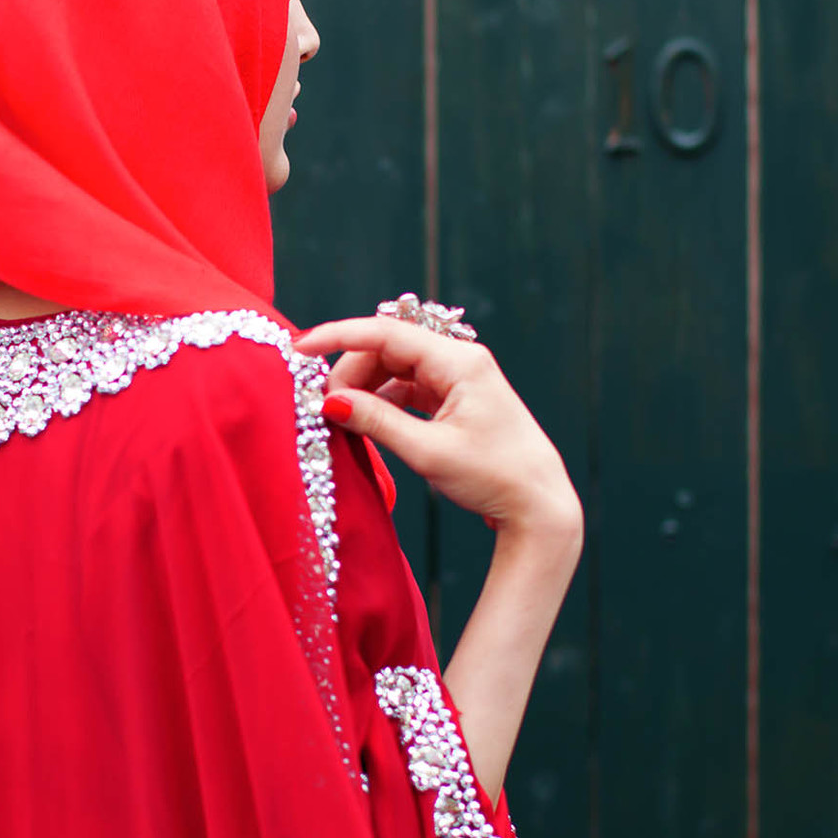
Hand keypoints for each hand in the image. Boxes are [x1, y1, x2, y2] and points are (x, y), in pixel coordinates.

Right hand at [292, 316, 581, 543]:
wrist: (538, 504)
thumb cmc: (494, 477)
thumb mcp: (428, 452)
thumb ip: (377, 422)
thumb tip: (330, 401)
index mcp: (460, 362)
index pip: (386, 333)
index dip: (337, 336)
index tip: (299, 347)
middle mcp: (460, 361)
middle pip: (387, 348)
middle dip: (350, 372)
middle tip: (324, 407)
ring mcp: (459, 378)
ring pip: (395, 367)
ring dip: (365, 387)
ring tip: (342, 417)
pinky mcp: (456, 398)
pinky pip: (408, 386)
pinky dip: (383, 400)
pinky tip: (366, 420)